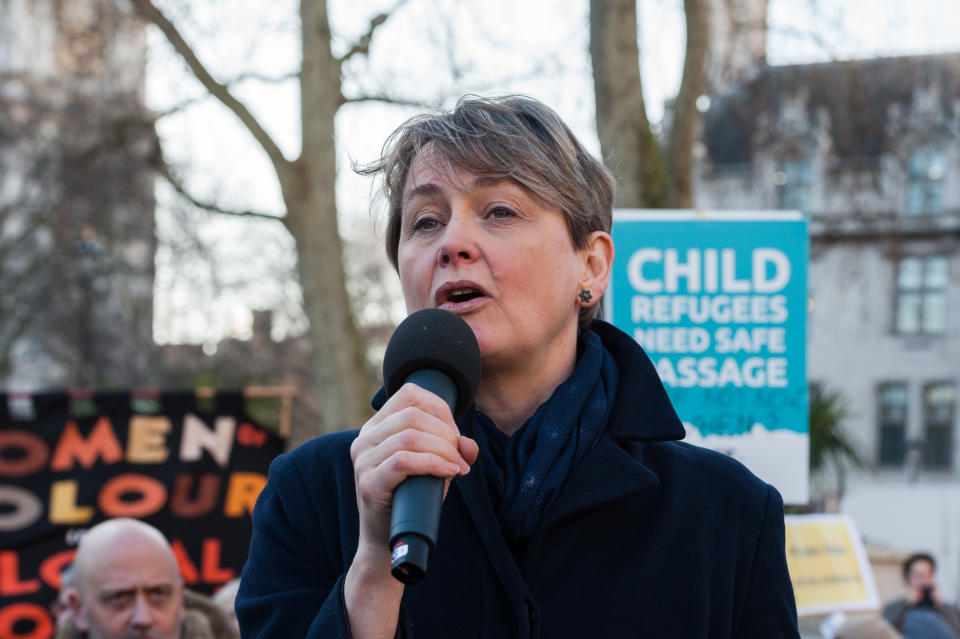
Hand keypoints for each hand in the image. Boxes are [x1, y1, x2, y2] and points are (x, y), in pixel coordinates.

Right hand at [350, 383, 477, 558]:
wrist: (387, 541)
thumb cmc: (410, 499)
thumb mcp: (433, 467)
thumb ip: (452, 451)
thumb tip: (470, 446)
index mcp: (376, 427)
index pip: (409, 394)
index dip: (439, 408)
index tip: (454, 434)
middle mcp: (365, 439)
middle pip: (413, 415)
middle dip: (446, 433)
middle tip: (459, 456)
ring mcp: (363, 461)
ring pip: (409, 436)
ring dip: (444, 450)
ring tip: (457, 467)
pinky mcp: (369, 483)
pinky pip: (403, 461)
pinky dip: (433, 463)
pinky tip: (448, 472)